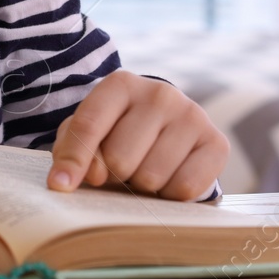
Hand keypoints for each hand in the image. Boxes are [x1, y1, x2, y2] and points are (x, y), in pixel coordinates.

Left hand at [45, 69, 227, 200]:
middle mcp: (160, 93)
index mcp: (121, 84)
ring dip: (142, 185)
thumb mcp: (89, 132)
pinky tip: (170, 175)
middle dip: (115, 174)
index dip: (74, 160)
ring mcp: (193, 115)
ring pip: (150, 177)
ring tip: (146, 168)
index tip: (60, 185)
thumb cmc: (118, 133)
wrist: (167, 131)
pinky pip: (184, 188)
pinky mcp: (218, 142)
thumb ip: (71, 150)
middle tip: (123, 167)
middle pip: (119, 158)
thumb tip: (67, 181)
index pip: (89, 125)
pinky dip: (170, 195)